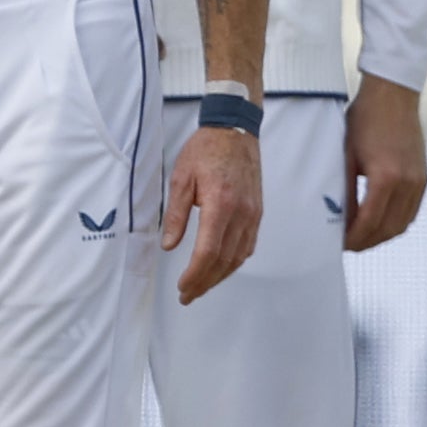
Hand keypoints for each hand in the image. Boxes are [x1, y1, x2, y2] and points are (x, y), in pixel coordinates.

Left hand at [164, 125, 261, 303]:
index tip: (182, 287)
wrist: (234, 131)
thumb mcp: (181, 178)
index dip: (195, 274)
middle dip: (205, 282)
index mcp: (220, 204)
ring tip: (201, 287)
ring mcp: (253, 215)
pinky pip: (248, 245)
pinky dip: (234, 262)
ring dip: (220, 276)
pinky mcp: (257, 213)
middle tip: (188, 295)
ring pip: (239, 257)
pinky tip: (221, 267)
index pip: (208, 251)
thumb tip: (169, 246)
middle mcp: (242, 214)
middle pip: (224, 260)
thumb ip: (176, 214)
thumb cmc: (205, 150)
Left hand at [344, 73, 426, 251]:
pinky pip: (412, 211)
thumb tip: (339, 217)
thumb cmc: (364, 120)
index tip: (340, 244)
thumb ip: (345, 187)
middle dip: (368, 241)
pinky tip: (380, 223)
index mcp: (386, 177)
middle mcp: (408, 183)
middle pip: (389, 228)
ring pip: (403, 223)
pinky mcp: (424, 178)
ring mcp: (420, 181)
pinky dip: (396, 222)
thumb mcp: (346, 154)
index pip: (370, 221)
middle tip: (348, 245)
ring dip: (383, 235)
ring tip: (362, 237)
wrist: (393, 96)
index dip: (355, 238)